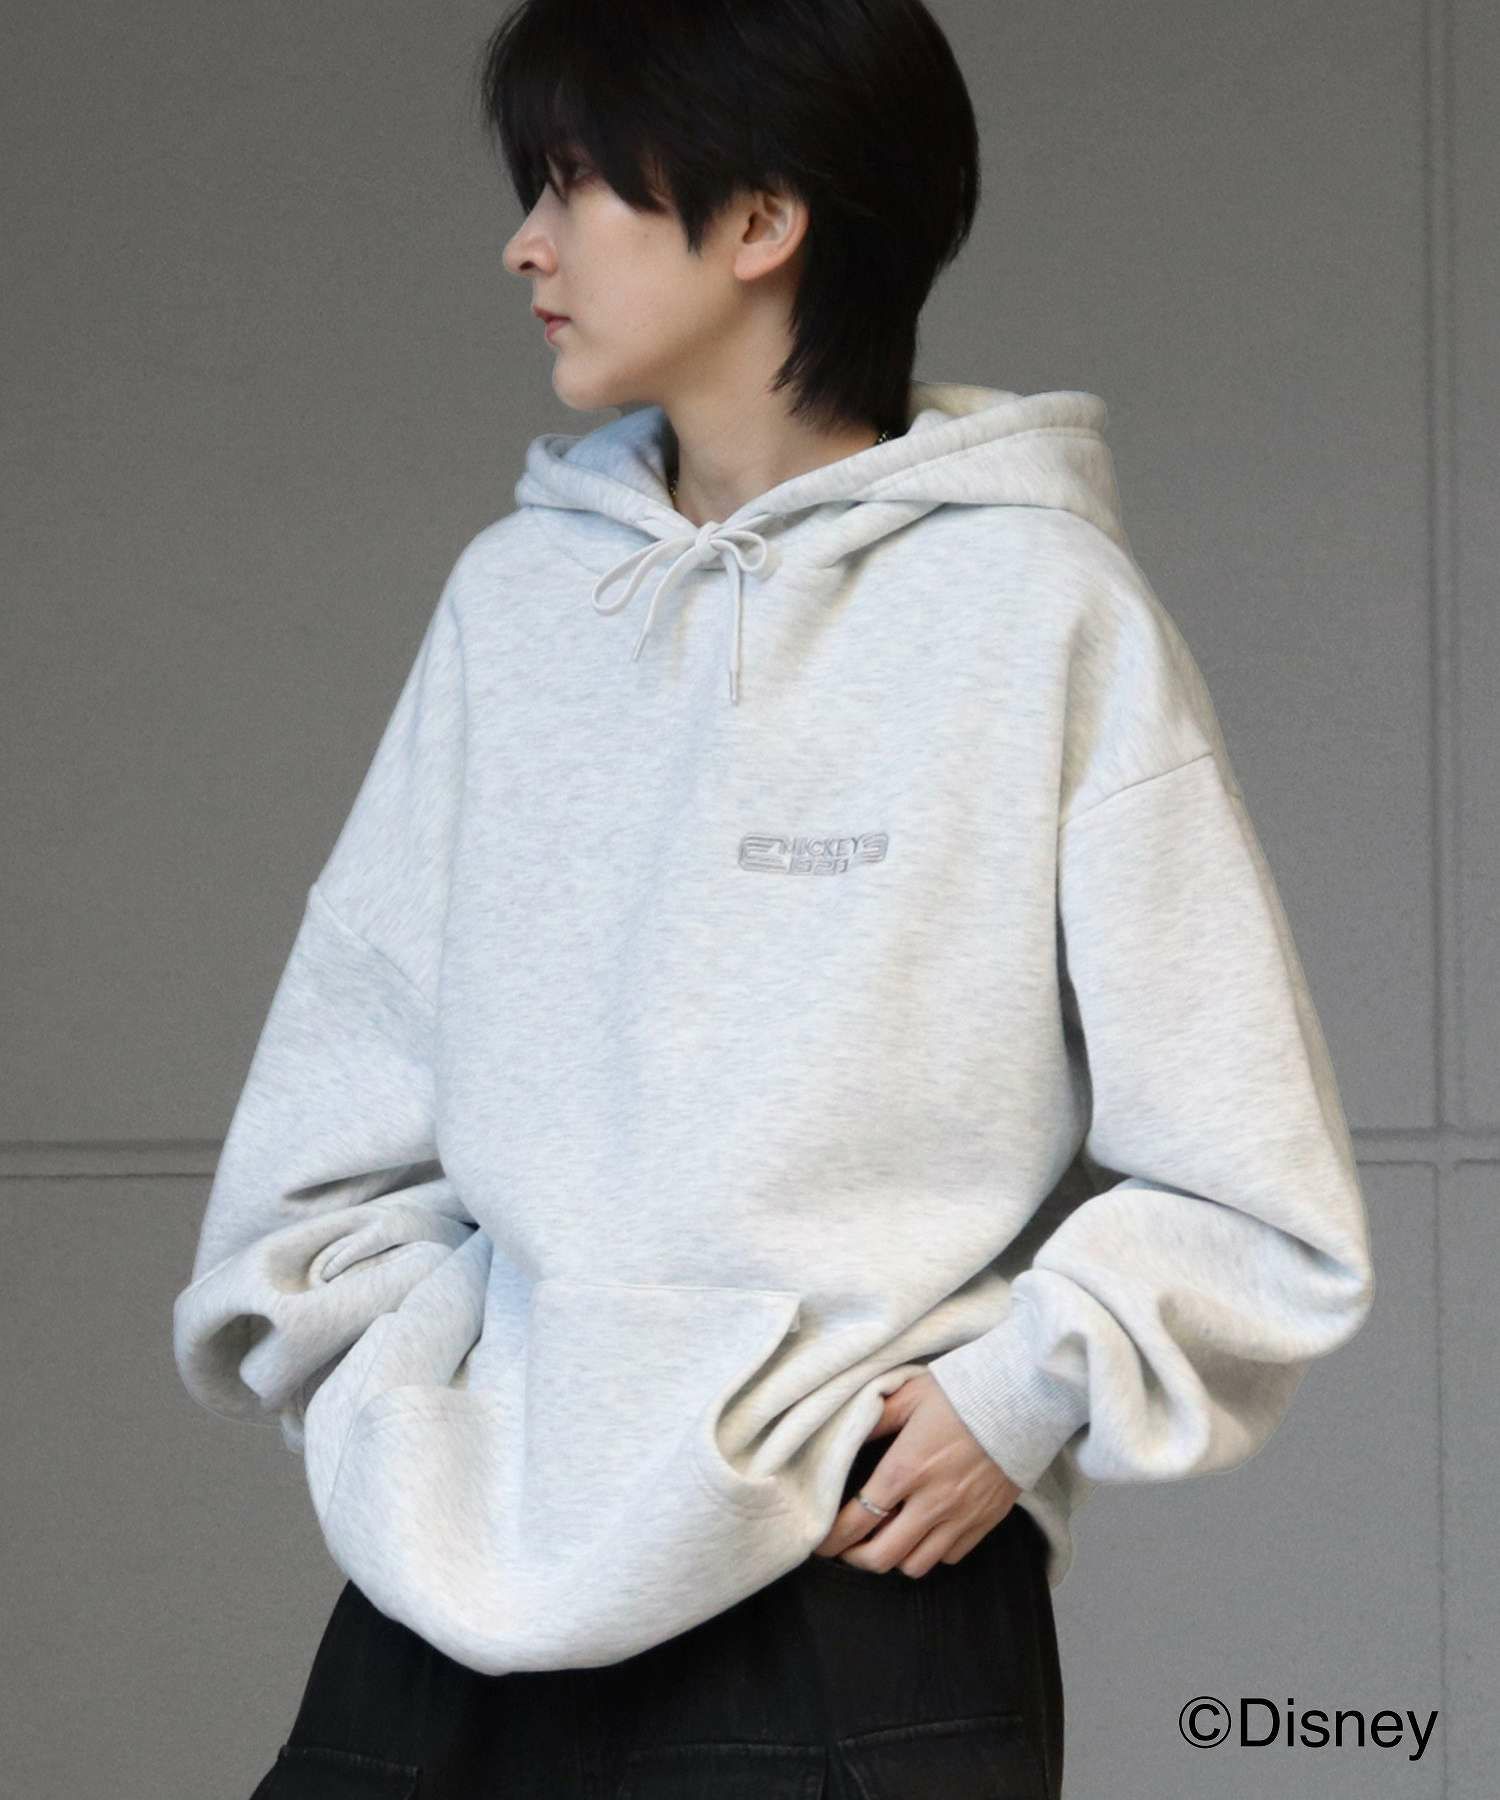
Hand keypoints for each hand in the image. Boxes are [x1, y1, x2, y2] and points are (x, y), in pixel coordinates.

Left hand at [811, 1370, 1021, 1577]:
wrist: (1023, 1399)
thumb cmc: (962, 1391)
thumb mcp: (909, 1395)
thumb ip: (875, 1418)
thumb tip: (844, 1434)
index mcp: (906, 1468)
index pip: (858, 1518)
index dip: (833, 1538)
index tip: (820, 1543)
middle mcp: (932, 1501)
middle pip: (883, 1557)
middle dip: (856, 1558)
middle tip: (846, 1549)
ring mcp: (961, 1516)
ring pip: (917, 1565)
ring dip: (896, 1557)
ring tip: (886, 1540)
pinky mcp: (986, 1521)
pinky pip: (951, 1557)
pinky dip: (933, 1552)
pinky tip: (925, 1532)